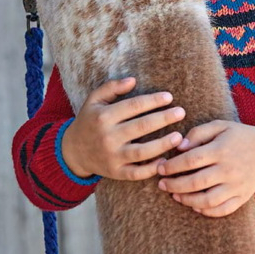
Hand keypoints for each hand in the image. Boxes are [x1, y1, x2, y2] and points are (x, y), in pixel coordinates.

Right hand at [61, 77, 185, 180]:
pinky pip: (136, 173)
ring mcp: (112, 157)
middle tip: (181, 112)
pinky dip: (151, 169)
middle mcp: (108, 137)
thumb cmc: (90, 121)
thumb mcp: (94, 100)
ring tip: (179, 137)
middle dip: (164, 119)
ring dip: (162, 144)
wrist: (73, 152)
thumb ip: (112, 87)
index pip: (133, 106)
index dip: (153, 101)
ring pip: (141, 152)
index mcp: (104, 117)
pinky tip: (165, 160)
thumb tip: (133, 80)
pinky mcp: (116, 173)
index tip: (169, 97)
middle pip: (141, 127)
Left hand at [155, 119, 254, 216]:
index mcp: (221, 149)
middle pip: (195, 182)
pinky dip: (206, 211)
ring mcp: (236, 185)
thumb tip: (179, 147)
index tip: (160, 167)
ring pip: (207, 200)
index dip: (172, 166)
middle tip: (162, 184)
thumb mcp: (220, 125)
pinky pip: (222, 210)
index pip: (190, 160)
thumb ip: (198, 133)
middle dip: (174, 185)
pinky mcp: (242, 197)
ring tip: (175, 195)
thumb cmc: (239, 136)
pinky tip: (195, 206)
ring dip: (187, 200)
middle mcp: (229, 169)